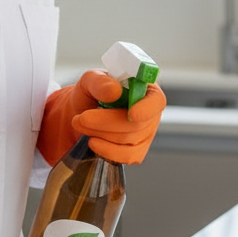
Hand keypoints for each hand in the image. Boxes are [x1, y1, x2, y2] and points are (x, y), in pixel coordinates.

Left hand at [38, 70, 165, 165]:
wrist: (83, 111)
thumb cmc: (93, 92)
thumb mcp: (91, 79)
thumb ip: (101, 82)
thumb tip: (115, 91)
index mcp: (146, 89)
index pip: (156, 100)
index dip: (146, 108)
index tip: (132, 113)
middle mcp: (151, 113)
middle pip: (137, 125)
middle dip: (105, 123)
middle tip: (81, 118)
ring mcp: (147, 134)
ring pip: (130, 141)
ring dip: (101, 135)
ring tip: (81, 125)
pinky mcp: (137, 151)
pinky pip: (127, 157)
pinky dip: (107, 151)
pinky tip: (93, 142)